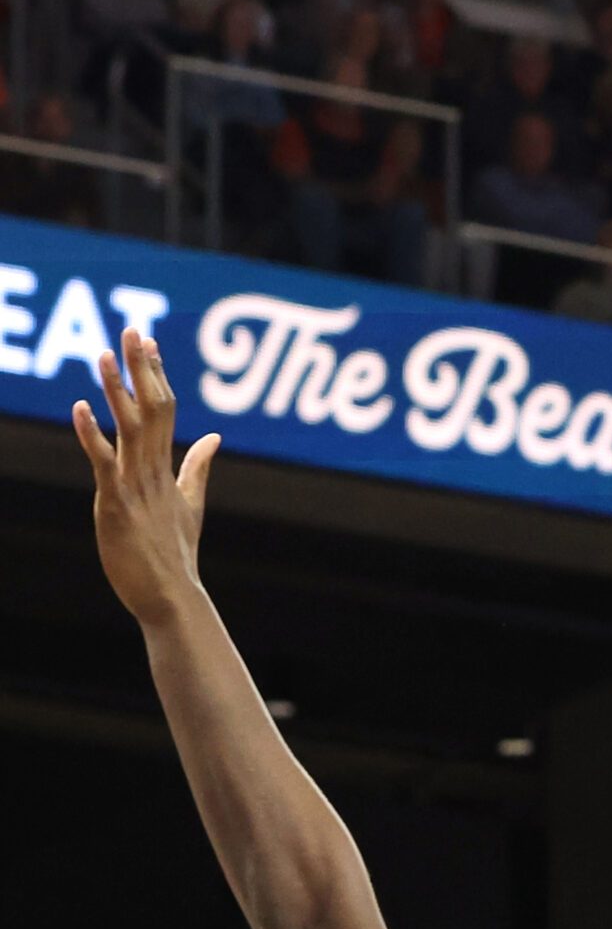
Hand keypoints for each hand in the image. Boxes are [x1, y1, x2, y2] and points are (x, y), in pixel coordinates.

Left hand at [72, 327, 221, 627]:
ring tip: (106, 355)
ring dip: (119, 390)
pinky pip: (103, 463)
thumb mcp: (191, 505)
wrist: (172, 597)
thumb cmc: (175, 556)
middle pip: (152, 409)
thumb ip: (199, 468)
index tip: (149, 343)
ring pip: (130, 428)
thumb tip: (215, 438)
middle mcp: (153, 471)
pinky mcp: (116, 504)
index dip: (157, 376)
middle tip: (133, 331)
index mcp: (168, 470)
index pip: (166, 411)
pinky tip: (80, 408)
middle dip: (141, 370)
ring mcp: (136, 487)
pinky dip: (91, 434)